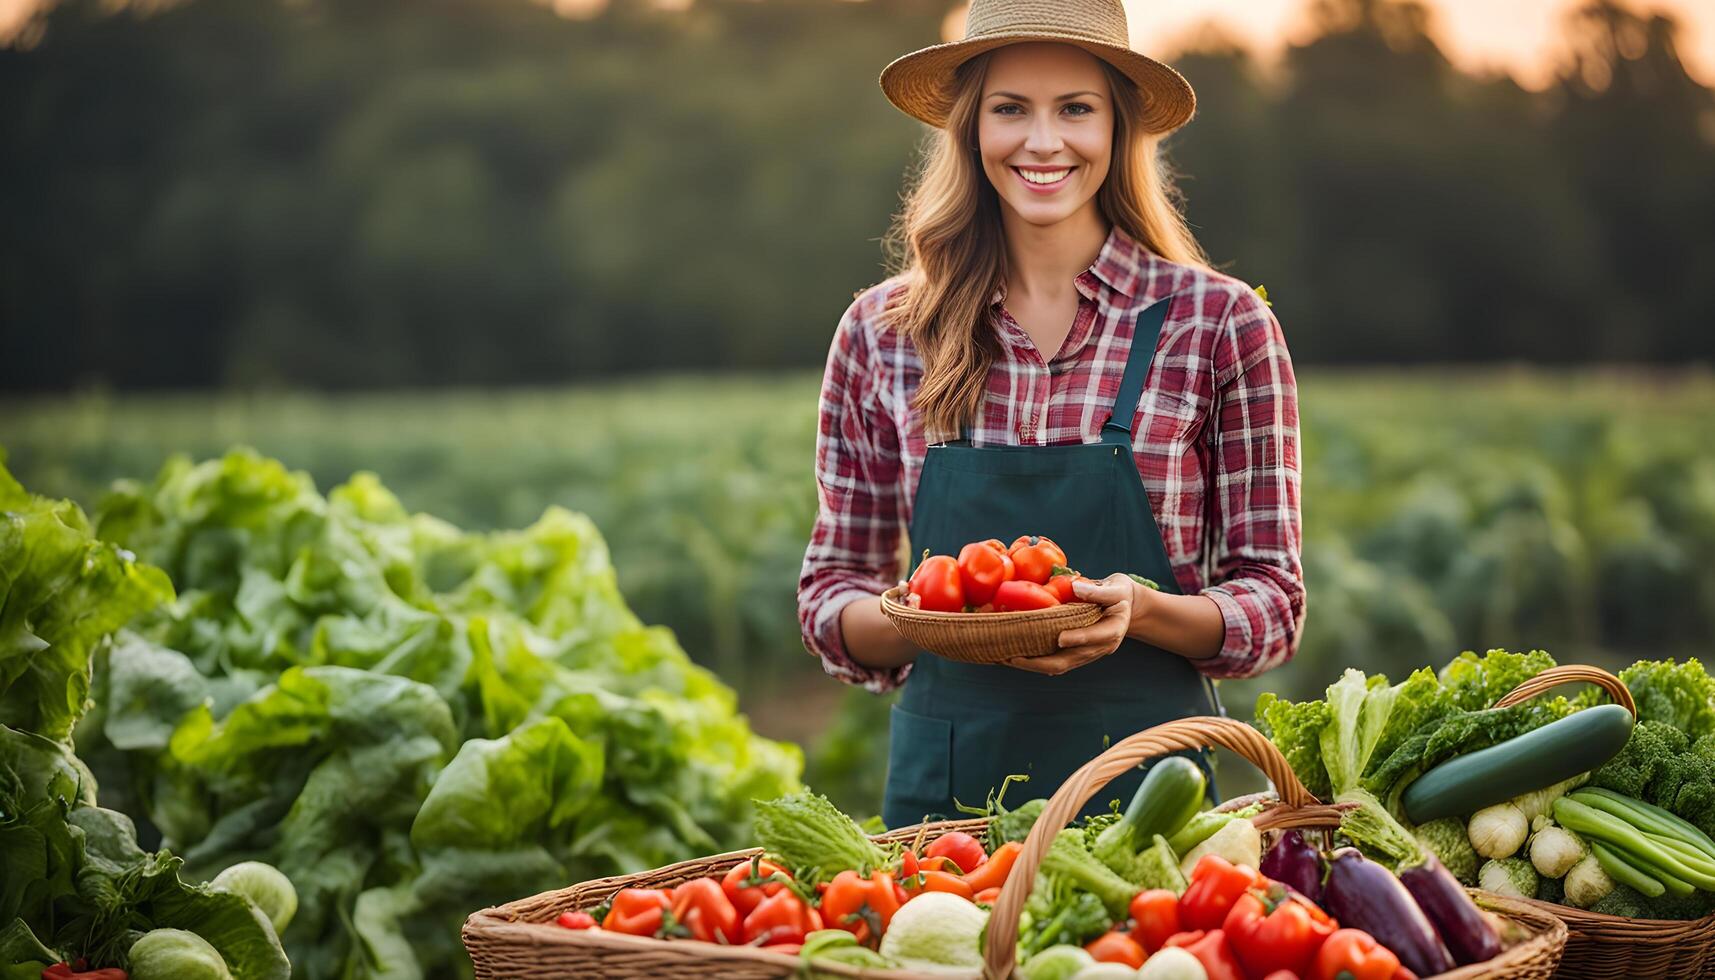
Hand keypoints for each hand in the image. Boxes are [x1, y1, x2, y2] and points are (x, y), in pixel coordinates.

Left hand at [1004, 572, 1136, 675]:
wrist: (1124, 606)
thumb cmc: (1118, 593)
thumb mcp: (1115, 588)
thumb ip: (1098, 591)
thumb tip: (1076, 587)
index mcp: (1113, 631)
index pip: (1094, 637)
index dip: (1078, 638)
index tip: (1060, 638)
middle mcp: (1100, 648)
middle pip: (1070, 661)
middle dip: (1041, 662)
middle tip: (1015, 657)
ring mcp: (1088, 654)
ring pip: (1061, 666)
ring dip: (1035, 665)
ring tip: (1009, 659)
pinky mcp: (1078, 654)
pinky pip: (1057, 662)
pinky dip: (1038, 662)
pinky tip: (1019, 658)